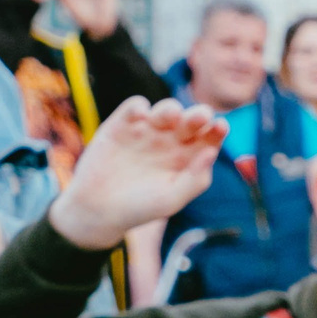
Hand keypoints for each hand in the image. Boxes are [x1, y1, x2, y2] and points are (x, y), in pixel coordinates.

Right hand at [48, 97, 224, 251]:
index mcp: (187, 157)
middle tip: (200, 117)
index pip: (209, 137)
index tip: (220, 127)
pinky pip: (135, 107)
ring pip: (166, 109)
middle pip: (191, 119)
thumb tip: (212, 151)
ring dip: (171, 109)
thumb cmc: (138, 209)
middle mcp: (170, 141)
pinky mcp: (122, 125)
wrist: (96, 210)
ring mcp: (147, 131)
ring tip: (170, 117)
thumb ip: (194, 179)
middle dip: (198, 114)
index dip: (217, 130)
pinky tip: (141, 117)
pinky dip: (139, 107)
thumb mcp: (170, 200)